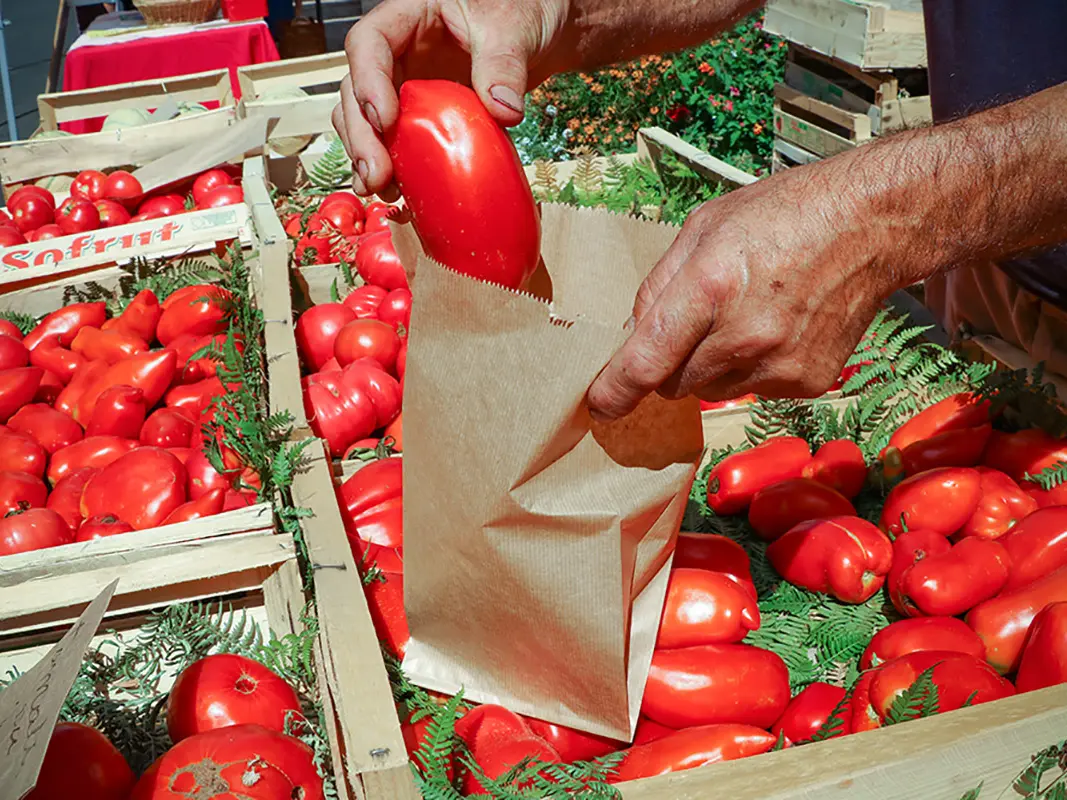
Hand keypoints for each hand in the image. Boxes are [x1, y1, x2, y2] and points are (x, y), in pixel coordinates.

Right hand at [334, 0, 569, 195]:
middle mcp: (397, 53)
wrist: (538, 33)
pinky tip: (399, 194)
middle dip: (361, 135)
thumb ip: (504, 65)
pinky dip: (394, 168)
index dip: (368, 82)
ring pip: (365, 120)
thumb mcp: (512, 29)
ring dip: (367, 157)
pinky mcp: (421, 117)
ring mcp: (405, 86)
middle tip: (377, 175)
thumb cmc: (520, 11)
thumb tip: (504, 112)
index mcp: (408, 17)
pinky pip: (396, 142)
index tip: (386, 119)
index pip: (369, 43)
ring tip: (382, 191)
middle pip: (355, 91)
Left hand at [586, 164, 913, 419]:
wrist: (872, 223)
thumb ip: (659, 285)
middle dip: (672, 361)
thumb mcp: (703, 228)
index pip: (646, 361)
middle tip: (700, 320)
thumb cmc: (785, 214)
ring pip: (713, 390)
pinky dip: (753, 368)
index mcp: (709, 287)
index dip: (615, 390)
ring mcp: (778, 364)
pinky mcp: (805, 382)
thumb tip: (634, 334)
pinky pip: (753, 391)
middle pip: (674, 383)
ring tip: (748, 314)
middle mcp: (743, 335)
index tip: (600, 405)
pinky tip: (777, 325)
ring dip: (714, 364)